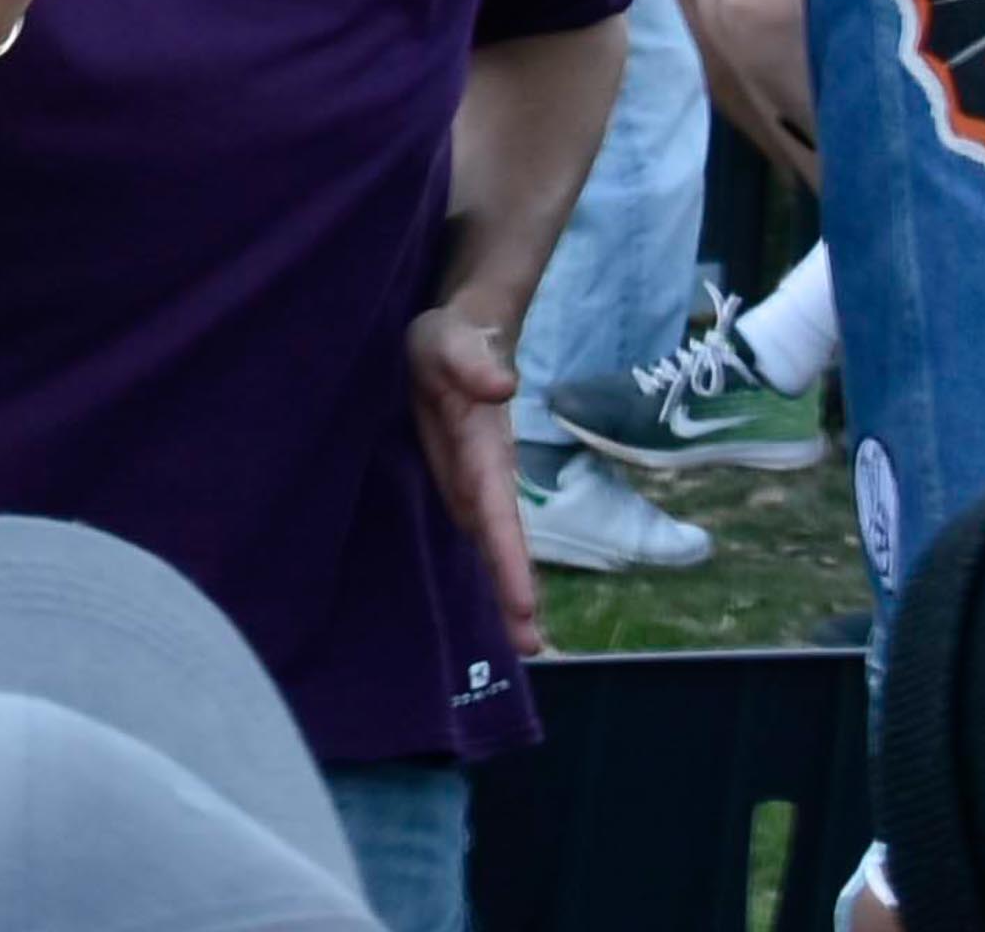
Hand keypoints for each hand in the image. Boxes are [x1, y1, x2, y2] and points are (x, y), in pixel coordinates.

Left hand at [410, 300, 545, 657]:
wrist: (453, 334)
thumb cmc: (450, 339)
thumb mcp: (453, 340)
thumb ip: (475, 362)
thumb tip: (503, 385)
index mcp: (485, 452)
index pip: (500, 513)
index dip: (510, 559)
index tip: (525, 606)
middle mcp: (484, 477)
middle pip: (502, 541)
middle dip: (516, 592)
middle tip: (533, 649)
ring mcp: (470, 483)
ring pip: (490, 545)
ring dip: (504, 592)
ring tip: (525, 646)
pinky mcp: (453, 482)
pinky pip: (470, 531)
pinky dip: (482, 568)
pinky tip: (485, 605)